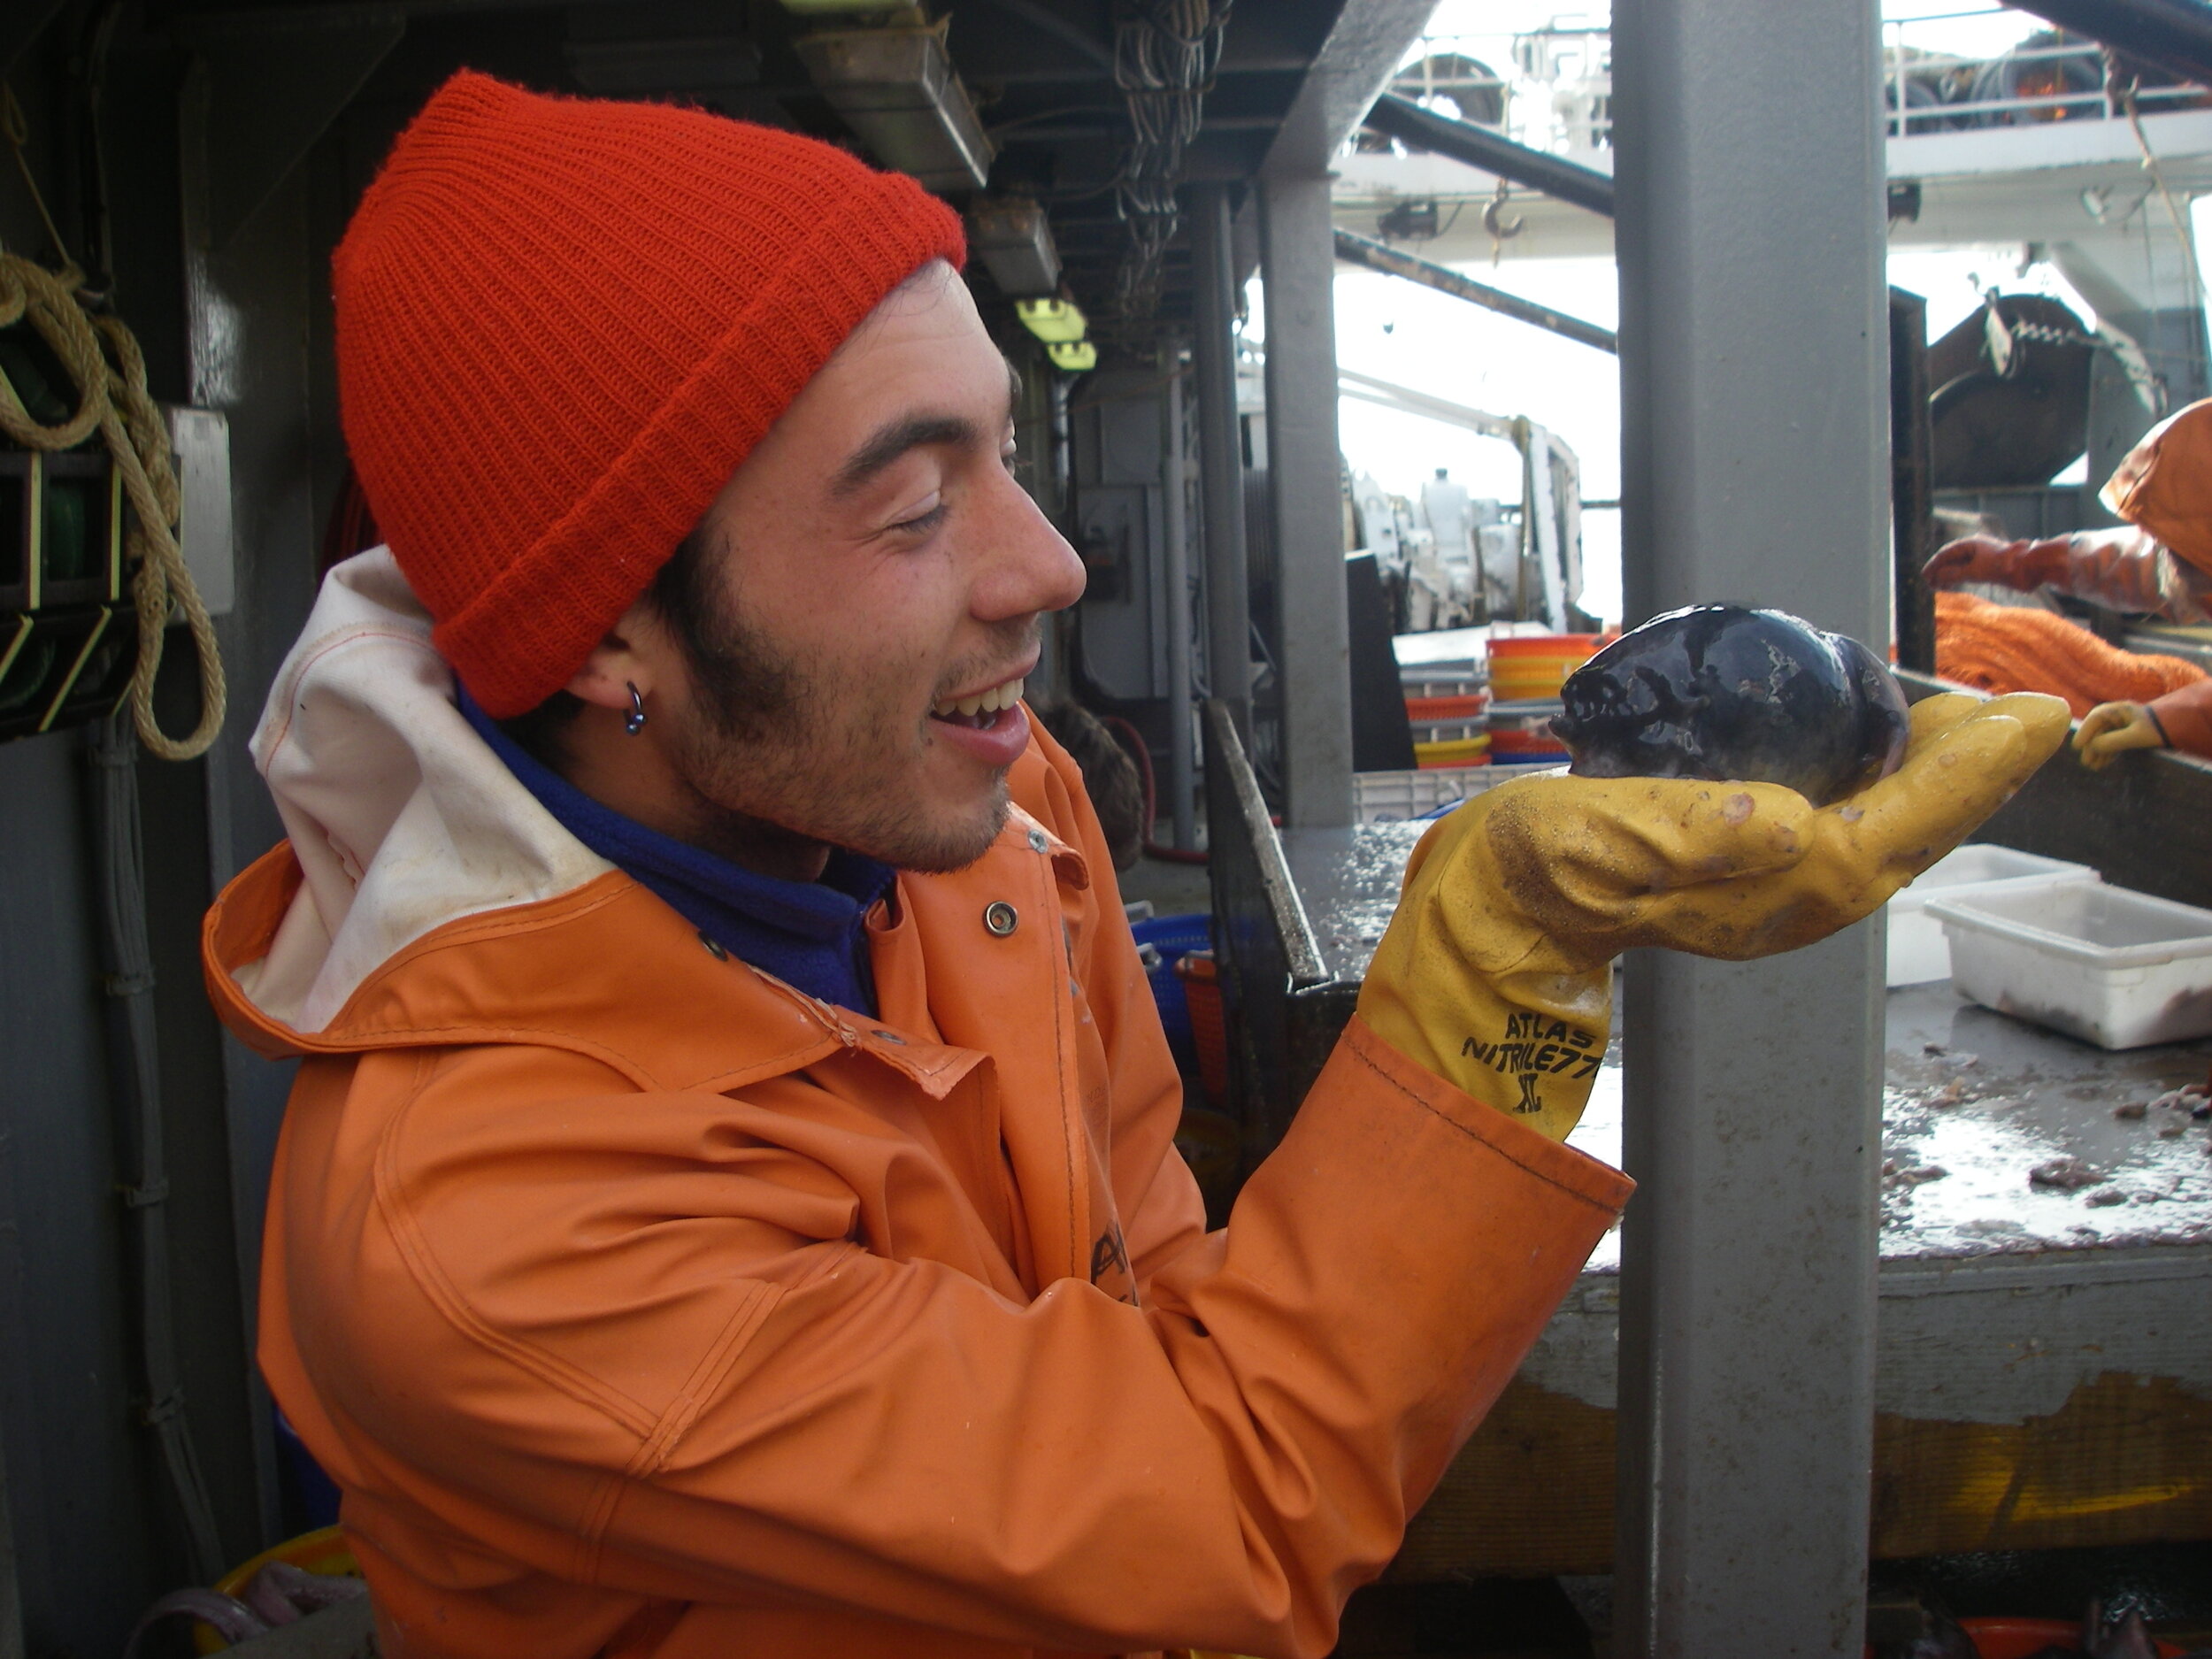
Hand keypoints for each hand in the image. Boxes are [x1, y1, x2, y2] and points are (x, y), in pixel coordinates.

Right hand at [1356, 692, 2067, 1139]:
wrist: (1497, 908)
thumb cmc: (1533, 869)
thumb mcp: (1589, 837)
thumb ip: (1680, 832)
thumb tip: (1790, 821)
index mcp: (1759, 889)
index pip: (1893, 827)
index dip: (1968, 773)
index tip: (2026, 721)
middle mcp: (1786, 901)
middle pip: (1910, 831)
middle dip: (1972, 773)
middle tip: (2023, 712)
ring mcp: (1775, 897)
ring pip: (1887, 832)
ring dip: (1938, 780)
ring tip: (1972, 723)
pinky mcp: (1755, 882)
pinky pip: (1851, 831)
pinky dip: (1888, 789)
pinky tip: (1889, 754)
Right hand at [1924, 535, 2021, 588]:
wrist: (2028, 569)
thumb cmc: (2001, 567)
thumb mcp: (1974, 571)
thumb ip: (1953, 574)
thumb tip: (1937, 577)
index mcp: (1971, 543)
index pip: (1946, 553)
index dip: (1933, 565)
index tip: (1924, 576)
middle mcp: (1975, 548)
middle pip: (1951, 559)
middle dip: (1939, 571)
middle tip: (1928, 584)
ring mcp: (1982, 557)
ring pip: (1959, 565)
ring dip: (1947, 576)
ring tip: (1937, 587)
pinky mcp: (1988, 567)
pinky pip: (1967, 571)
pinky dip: (1957, 578)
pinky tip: (1951, 585)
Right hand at [2074, 700, 2165, 769]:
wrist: (2178, 728)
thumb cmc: (2158, 728)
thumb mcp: (2136, 735)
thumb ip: (2113, 740)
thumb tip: (2093, 747)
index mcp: (2118, 710)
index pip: (2095, 719)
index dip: (2084, 732)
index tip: (2077, 746)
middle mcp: (2117, 715)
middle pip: (2097, 730)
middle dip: (2091, 747)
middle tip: (2086, 762)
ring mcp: (2121, 724)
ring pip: (2103, 738)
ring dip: (2098, 752)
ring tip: (2094, 767)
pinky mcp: (2125, 733)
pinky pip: (2111, 742)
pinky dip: (2107, 752)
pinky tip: (2104, 763)